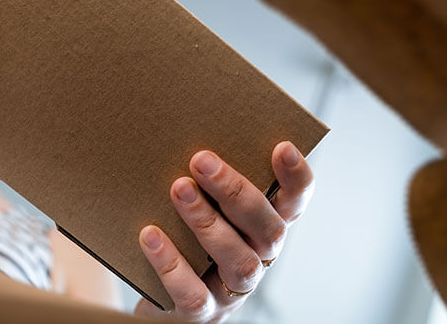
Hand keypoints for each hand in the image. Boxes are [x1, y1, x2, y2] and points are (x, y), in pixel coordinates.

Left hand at [134, 142, 313, 321]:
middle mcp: (258, 260)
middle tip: (201, 160)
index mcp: (263, 230)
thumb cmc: (183, 240)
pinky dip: (171, 262)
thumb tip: (186, 140)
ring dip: (207, 222)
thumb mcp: (201, 210)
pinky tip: (150, 235)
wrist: (156, 297)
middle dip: (235, 192)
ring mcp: (232, 291)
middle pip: (267, 229)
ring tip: (178, 188)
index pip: (293, 204)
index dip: (296, 179)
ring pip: (238, 260)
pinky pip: (193, 292)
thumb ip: (205, 184)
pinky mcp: (201, 313)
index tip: (283, 147)